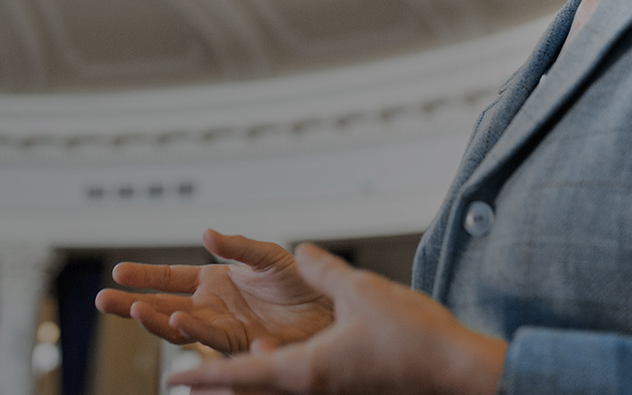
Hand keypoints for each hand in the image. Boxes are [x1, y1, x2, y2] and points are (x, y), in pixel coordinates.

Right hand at [94, 229, 333, 353]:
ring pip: (179, 326)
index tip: (117, 274)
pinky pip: (210, 337)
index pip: (170, 278)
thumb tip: (206, 234)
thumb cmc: (301, 283)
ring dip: (156, 320)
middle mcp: (212, 305)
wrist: (327, 310)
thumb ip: (237, 246)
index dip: (144, 276)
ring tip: (135, 310)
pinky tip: (180, 320)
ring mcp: (223, 326)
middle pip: (163, 306)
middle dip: (132, 304)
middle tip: (103, 301)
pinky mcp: (239, 343)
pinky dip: (194, 330)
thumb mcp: (267, 256)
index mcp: (215, 280)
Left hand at [167, 243, 506, 394]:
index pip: (239, 375)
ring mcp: (330, 394)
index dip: (202, 376)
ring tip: (219, 369)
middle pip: (250, 390)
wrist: (459, 374)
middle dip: (214, 383)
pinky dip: (275, 377)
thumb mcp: (361, 291)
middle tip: (183, 378)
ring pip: (274, 390)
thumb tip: (300, 252)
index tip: (171, 379)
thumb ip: (322, 269)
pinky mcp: (347, 391)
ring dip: (245, 379)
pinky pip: (301, 387)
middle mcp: (311, 390)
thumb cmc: (414, 340)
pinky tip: (278, 363)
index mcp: (305, 371)